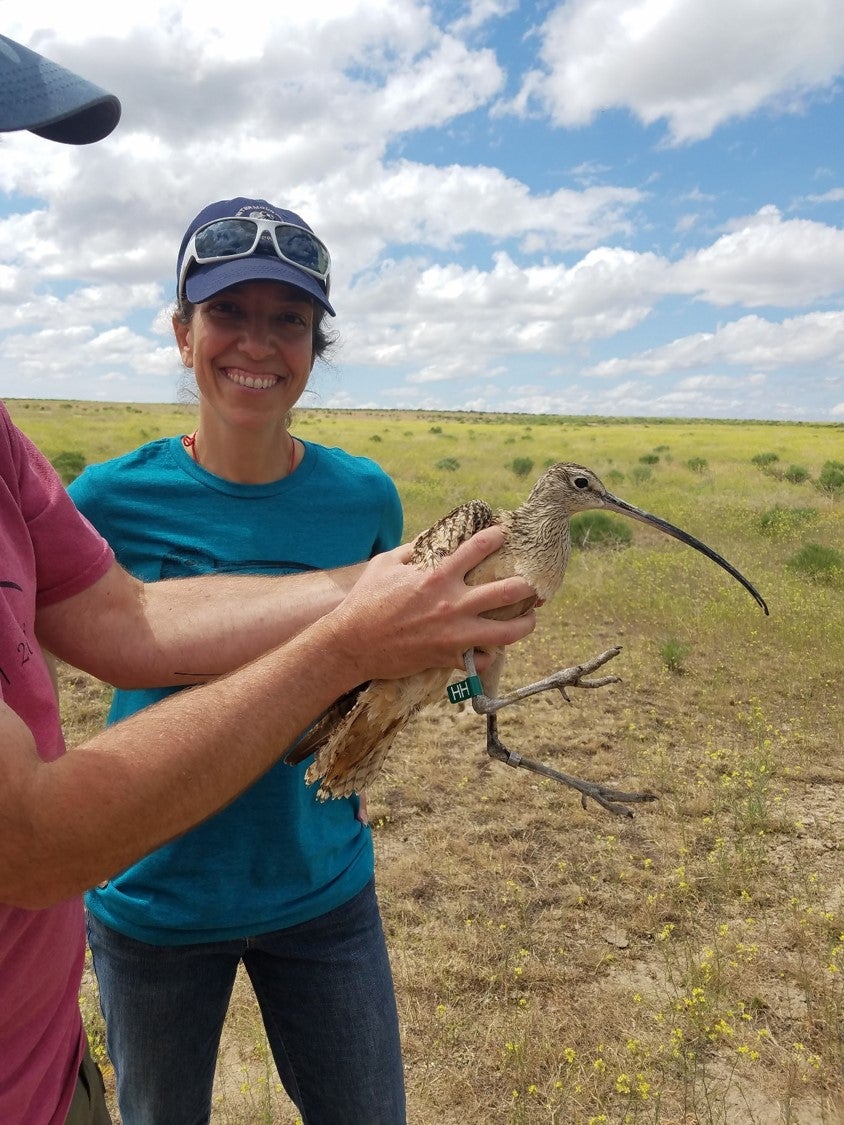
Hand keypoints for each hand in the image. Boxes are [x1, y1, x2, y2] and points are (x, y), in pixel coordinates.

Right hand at [329, 528, 536, 681]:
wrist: (351, 645)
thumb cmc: (365, 601)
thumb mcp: (385, 565)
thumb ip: (413, 548)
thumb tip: (432, 536)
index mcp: (437, 576)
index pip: (478, 549)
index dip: (496, 538)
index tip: (504, 535)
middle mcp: (452, 604)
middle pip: (507, 592)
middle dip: (526, 586)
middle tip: (531, 584)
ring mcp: (453, 634)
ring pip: (506, 632)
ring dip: (524, 624)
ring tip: (530, 618)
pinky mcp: (448, 658)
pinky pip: (482, 660)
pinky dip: (489, 655)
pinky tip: (490, 649)